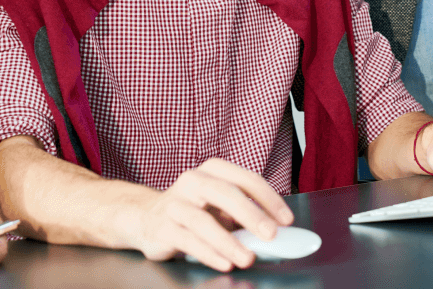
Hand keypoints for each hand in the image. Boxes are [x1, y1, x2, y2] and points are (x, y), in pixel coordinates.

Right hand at [130, 158, 293, 271]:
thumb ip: (242, 215)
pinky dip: (209, 253)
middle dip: (251, 214)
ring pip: (204, 221)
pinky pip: (188, 241)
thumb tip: (274, 231)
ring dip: (229, 242)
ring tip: (248, 258)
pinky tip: (225, 262)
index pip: (245, 179)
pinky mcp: (162, 227)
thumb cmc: (193, 210)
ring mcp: (175, 203)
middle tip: (271, 234)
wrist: (147, 217)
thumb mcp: (219, 207)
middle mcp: (193, 180)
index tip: (286, 220)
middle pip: (225, 193)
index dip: (268, 198)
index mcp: (212, 170)